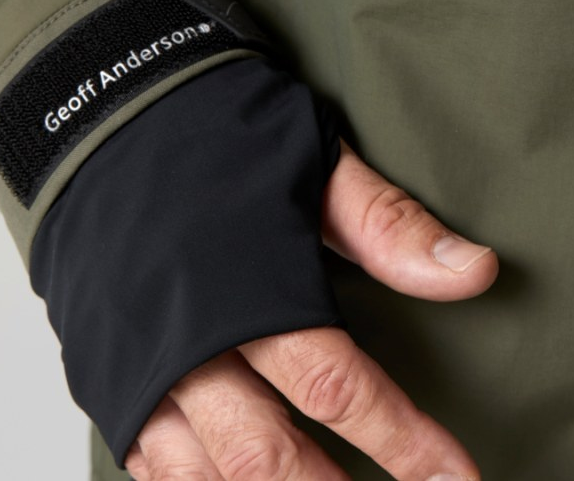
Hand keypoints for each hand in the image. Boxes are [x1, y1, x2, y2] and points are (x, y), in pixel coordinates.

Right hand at [125, 140, 497, 479]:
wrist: (97, 127)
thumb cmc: (211, 143)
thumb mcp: (310, 168)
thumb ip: (388, 226)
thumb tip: (477, 272)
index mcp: (247, 288)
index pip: (335, 385)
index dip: (402, 442)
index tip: (455, 477)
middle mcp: (187, 339)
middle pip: (265, 452)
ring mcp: (139, 367)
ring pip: (205, 472)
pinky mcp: (108, 377)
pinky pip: (151, 463)